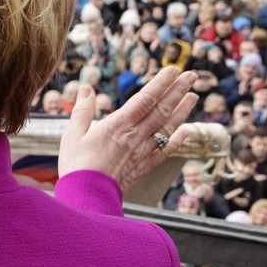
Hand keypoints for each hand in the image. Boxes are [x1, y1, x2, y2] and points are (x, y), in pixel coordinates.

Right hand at [60, 66, 198, 192]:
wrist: (87, 196)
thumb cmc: (77, 164)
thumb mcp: (73, 134)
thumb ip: (82, 110)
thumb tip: (86, 88)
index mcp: (118, 125)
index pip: (145, 99)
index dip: (161, 83)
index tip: (173, 70)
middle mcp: (135, 136)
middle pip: (162, 109)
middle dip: (178, 90)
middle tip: (191, 75)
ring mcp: (143, 151)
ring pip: (168, 127)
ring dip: (183, 111)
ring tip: (194, 96)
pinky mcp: (145, 166)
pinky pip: (166, 151)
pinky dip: (178, 140)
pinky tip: (186, 131)